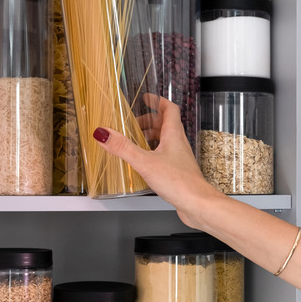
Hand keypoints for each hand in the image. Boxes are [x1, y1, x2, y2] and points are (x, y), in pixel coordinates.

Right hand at [92, 95, 223, 227]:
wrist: (197, 203)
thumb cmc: (179, 182)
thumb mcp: (145, 162)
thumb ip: (123, 148)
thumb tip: (103, 133)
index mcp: (173, 135)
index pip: (169, 109)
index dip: (158, 101)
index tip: (146, 98)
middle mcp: (178, 144)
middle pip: (166, 124)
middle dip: (149, 120)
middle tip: (134, 123)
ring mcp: (180, 158)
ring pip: (166, 140)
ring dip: (151, 137)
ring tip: (136, 141)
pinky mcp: (178, 171)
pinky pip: (166, 155)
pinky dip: (154, 153)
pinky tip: (145, 163)